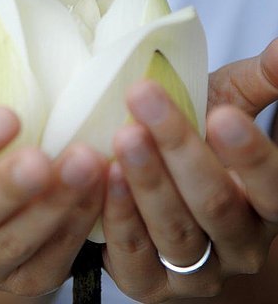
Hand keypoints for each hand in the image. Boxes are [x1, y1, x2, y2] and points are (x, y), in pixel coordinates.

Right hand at [0, 26, 106, 295]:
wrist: (5, 202)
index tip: (10, 116)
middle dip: (8, 186)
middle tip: (45, 158)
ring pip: (13, 244)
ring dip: (52, 208)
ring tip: (88, 167)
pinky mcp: (23, 280)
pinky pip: (50, 262)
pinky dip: (78, 229)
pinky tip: (105, 194)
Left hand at [102, 42, 277, 302]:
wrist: (168, 190)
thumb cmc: (200, 137)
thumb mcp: (231, 105)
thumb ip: (260, 81)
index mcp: (266, 202)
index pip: (271, 186)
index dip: (249, 155)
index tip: (221, 114)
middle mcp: (240, 243)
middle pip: (215, 203)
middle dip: (179, 148)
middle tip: (145, 98)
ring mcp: (198, 272)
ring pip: (176, 233)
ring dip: (148, 183)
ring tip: (124, 137)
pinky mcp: (152, 284)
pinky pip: (135, 258)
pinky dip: (119, 218)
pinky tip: (105, 176)